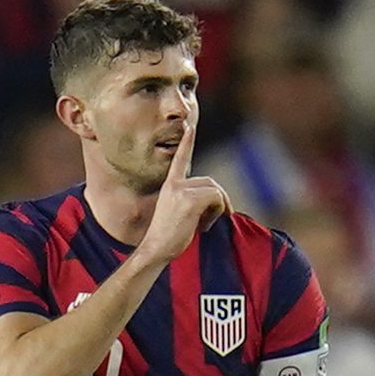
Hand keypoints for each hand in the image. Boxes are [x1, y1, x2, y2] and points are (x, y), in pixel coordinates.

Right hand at [136, 116, 228, 267]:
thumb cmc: (167, 237)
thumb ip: (189, 200)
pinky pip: (216, 198)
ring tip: (206, 225)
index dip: (186, 142)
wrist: (155, 249)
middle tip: (214, 219)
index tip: (189, 126)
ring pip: (214, 190)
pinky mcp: (189, 201)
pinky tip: (205, 226)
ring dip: (218, 208)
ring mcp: (181, 191)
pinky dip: (218, 211)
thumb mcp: (177, 212)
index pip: (180, 159)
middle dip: (219, 200)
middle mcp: (175, 184)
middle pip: (210, 182)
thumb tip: (212, 200)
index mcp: (169, 185)